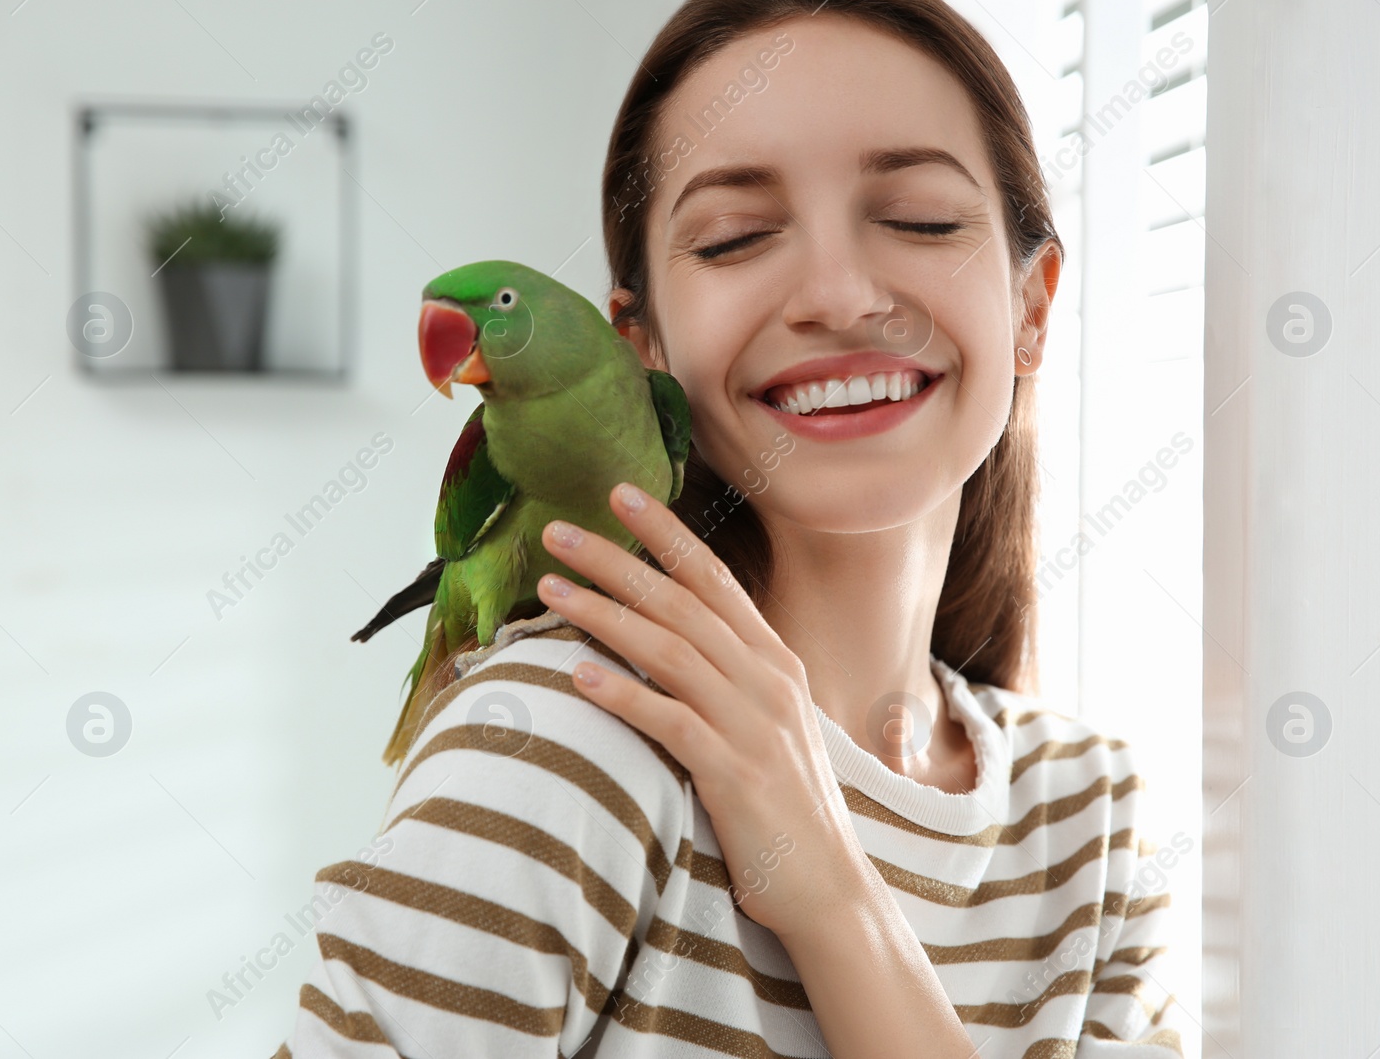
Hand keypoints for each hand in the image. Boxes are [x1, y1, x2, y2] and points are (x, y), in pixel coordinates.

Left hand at [535, 481, 872, 940]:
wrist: (829, 885)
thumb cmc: (787, 804)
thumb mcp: (768, 723)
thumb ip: (729, 676)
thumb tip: (671, 639)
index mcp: (775, 661)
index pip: (714, 578)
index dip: (665, 533)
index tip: (619, 493)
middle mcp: (768, 680)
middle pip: (681, 602)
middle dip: (617, 559)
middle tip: (557, 529)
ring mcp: (753, 725)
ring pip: (670, 650)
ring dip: (605, 615)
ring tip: (550, 591)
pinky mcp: (734, 774)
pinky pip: (670, 722)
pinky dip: (625, 694)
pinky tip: (580, 675)